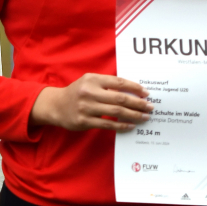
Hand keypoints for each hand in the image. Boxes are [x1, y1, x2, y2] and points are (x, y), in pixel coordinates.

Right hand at [30, 74, 151, 132]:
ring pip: (116, 111)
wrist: (56, 106)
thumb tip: (132, 91)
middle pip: (120, 97)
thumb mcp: (89, 82)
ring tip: (144, 117)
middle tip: (150, 107)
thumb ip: (107, 84)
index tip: (146, 93)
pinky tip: (130, 125)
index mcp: (93, 79)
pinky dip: (121, 125)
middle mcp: (89, 92)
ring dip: (133, 115)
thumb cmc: (77, 93)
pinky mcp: (84, 121)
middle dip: (138, 103)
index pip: (119, 82)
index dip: (135, 87)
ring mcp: (86, 107)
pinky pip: (107, 124)